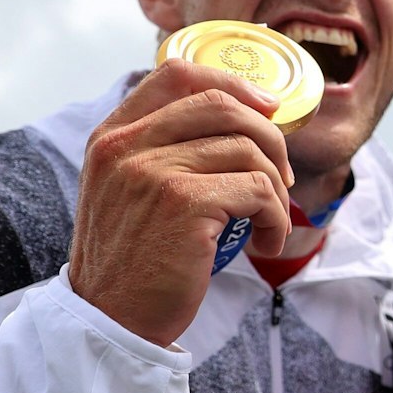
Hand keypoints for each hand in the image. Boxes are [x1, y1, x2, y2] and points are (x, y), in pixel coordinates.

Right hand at [69, 59, 295, 344]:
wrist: (110, 319)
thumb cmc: (132, 260)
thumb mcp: (126, 191)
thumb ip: (160, 151)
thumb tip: (240, 120)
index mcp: (112, 136)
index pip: (176, 74)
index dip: (232, 82)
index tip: (266, 109)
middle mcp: (127, 145)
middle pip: (223, 105)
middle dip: (270, 138)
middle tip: (282, 178)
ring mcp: (154, 171)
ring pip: (249, 150)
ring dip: (277, 190)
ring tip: (271, 222)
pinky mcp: (185, 203)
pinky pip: (259, 191)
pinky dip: (276, 218)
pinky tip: (266, 244)